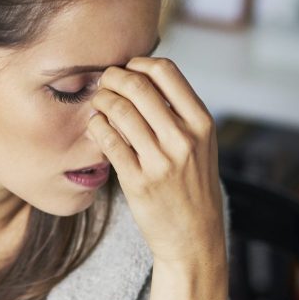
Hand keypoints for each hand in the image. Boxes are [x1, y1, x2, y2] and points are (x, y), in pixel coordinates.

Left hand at [84, 56, 224, 267]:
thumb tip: (143, 74)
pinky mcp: (138, 181)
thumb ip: (179, 112)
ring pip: (119, 110)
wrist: (194, 236)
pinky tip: (97, 127)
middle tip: (103, 83)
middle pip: (138, 86)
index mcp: (201, 123)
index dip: (139, 63)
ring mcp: (161, 161)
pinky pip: (108, 140)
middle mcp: (184, 139)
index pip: (166, 71)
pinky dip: (97, 126)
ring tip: (98, 103)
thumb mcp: (200, 144)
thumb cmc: (192, 184)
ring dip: (101, 100)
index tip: (127, 70)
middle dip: (112, 77)